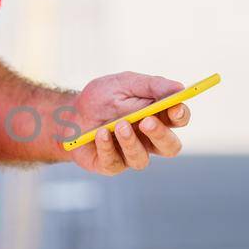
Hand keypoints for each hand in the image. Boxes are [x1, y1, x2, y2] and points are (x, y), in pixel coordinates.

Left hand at [64, 71, 190, 174]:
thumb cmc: (100, 98)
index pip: (179, 119)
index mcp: (157, 116)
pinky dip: (107, 146)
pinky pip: (115, 162)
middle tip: (147, 122)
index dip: (181, 115)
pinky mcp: (111, 165)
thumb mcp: (124, 83)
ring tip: (119, 125)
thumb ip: (152, 85)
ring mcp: (130, 154)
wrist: (68, 114)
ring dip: (131, 142)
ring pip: (142, 159)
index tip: (175, 107)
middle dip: (161, 135)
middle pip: (170, 146)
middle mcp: (148, 139)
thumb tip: (179, 88)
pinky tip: (100, 134)